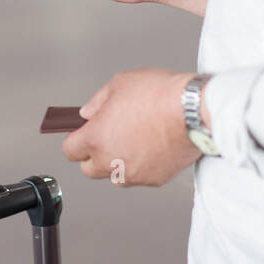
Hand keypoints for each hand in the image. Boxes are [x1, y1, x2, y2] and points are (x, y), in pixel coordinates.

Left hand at [61, 68, 199, 185]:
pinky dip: (142, 166)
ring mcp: (133, 173)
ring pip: (115, 176)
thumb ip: (98, 101)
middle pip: (89, 169)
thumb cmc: (160, 95)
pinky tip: (152, 147)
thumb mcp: (120, 84)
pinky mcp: (154, 179)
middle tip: (106, 138)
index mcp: (96, 138)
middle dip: (93, 155)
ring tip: (133, 141)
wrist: (193, 111)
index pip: (70, 150)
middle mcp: (111, 161)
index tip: (82, 134)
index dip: (75, 140)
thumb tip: (89, 113)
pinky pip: (140, 176)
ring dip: (117, 163)